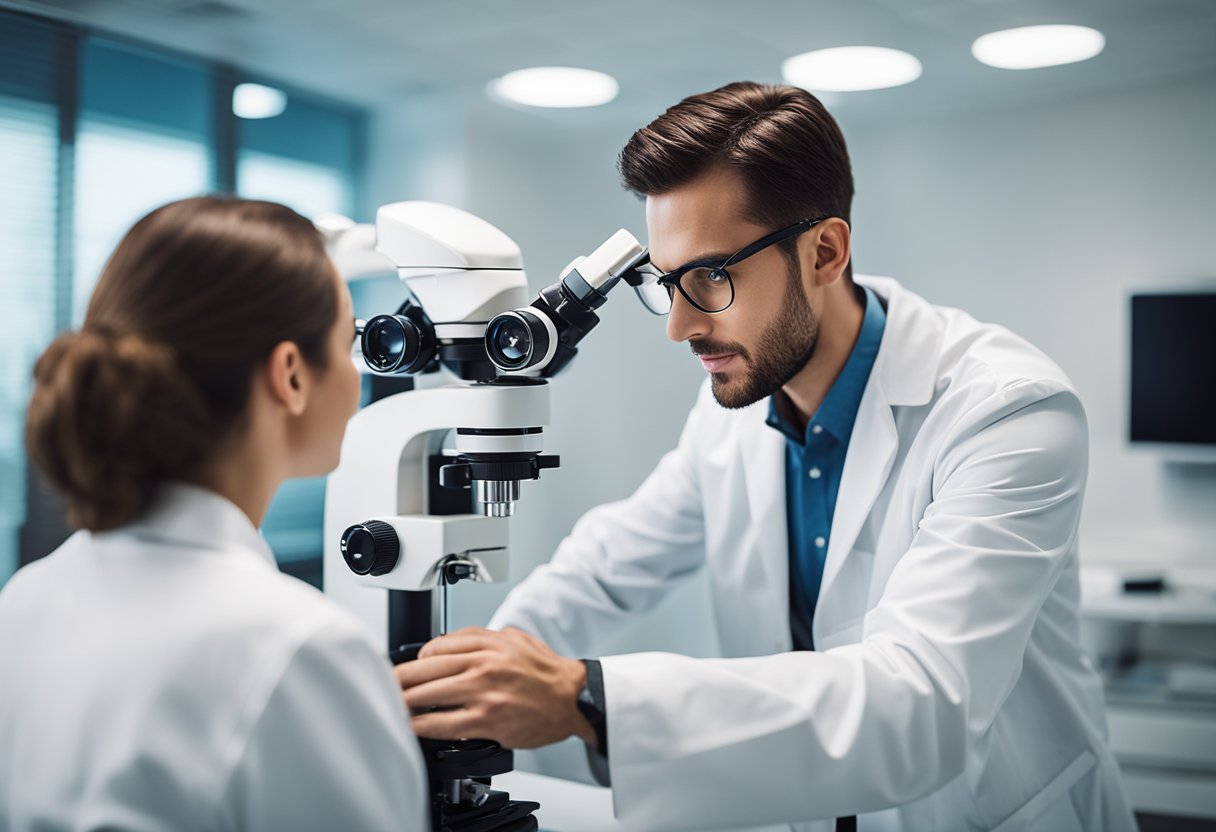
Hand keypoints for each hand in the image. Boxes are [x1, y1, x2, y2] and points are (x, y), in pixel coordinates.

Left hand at [394, 626, 595, 748]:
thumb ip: (480, 638)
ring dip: (403, 703)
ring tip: (392, 707)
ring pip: (427, 696)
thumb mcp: (513, 638)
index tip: (408, 670)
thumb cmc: (545, 672)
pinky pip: (442, 725)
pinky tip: (412, 727)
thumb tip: (445, 645)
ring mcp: (483, 693)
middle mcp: (483, 665)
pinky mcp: (486, 721)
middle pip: (423, 670)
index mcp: (487, 643)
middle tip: (386, 687)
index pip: (434, 647)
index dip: (415, 660)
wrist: (573, 698)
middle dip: (398, 680)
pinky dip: (421, 727)